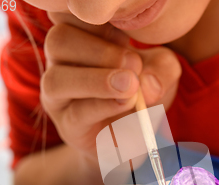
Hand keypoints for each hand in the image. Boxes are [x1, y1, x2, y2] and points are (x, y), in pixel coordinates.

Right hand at [41, 12, 181, 166]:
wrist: (137, 136)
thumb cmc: (142, 93)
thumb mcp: (161, 74)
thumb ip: (161, 68)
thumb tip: (147, 81)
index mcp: (82, 36)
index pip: (71, 15)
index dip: (97, 21)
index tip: (127, 35)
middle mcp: (62, 61)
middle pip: (59, 41)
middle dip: (100, 50)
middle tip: (134, 64)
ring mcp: (60, 95)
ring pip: (57, 79)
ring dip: (96, 80)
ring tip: (129, 85)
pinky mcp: (68, 124)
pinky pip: (76, 112)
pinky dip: (102, 106)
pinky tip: (125, 102)